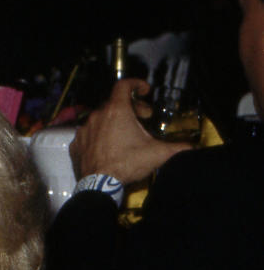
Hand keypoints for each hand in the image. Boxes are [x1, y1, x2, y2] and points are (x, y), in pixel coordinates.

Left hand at [69, 78, 190, 184]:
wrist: (99, 185)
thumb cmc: (127, 164)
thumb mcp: (158, 153)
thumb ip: (178, 147)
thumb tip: (193, 147)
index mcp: (116, 111)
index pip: (123, 85)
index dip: (136, 84)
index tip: (145, 91)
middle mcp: (97, 116)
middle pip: (114, 103)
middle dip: (131, 107)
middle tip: (143, 118)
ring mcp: (84, 130)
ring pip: (100, 118)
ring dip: (114, 121)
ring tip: (126, 134)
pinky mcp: (76, 144)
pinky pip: (89, 133)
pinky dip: (100, 135)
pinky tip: (109, 146)